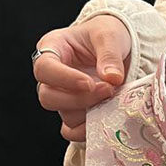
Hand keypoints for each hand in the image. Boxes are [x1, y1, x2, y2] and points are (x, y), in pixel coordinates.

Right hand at [33, 14, 131, 141]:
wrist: (120, 47)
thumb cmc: (107, 34)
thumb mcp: (109, 35)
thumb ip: (109, 54)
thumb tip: (111, 78)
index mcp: (53, 49)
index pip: (44, 68)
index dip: (64, 79)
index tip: (89, 83)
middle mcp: (53, 76)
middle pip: (49, 97)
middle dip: (79, 99)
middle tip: (107, 90)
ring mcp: (64, 97)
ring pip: (65, 116)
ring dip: (90, 112)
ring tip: (113, 98)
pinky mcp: (76, 113)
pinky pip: (73, 131)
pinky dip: (88, 130)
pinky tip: (106, 119)